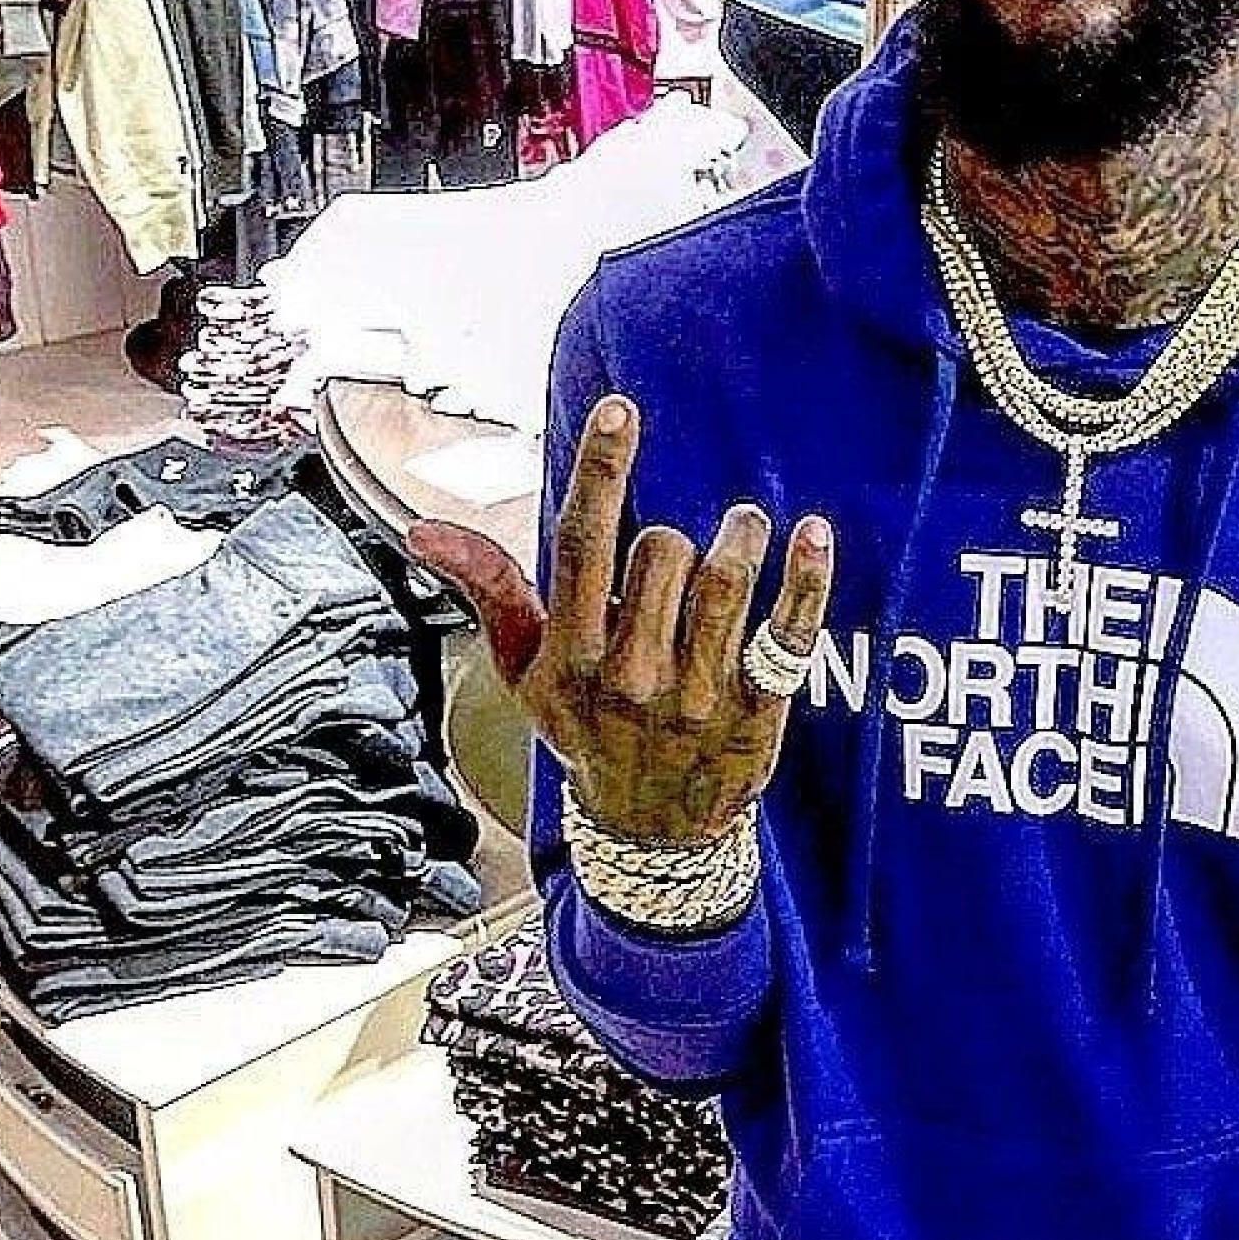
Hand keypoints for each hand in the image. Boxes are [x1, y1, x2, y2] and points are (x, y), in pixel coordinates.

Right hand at [405, 393, 835, 848]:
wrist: (651, 829)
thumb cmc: (586, 729)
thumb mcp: (526, 672)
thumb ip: (489, 591)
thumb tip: (424, 528)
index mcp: (571, 656)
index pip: (581, 547)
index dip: (601, 472)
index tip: (621, 410)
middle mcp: (632, 674)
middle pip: (660, 553)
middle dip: (672, 537)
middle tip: (681, 552)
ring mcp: (698, 696)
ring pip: (724, 582)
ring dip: (739, 536)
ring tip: (743, 525)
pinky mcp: (756, 711)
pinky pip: (787, 634)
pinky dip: (805, 580)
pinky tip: (814, 534)